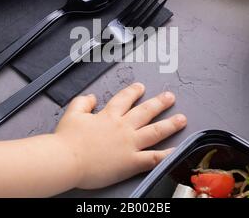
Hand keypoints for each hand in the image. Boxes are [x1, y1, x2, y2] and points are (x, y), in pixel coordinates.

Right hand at [54, 82, 186, 189]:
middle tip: (170, 97)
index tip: (141, 87)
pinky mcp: (131, 162)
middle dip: (159, 103)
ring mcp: (129, 144)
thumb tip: (91, 97)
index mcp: (108, 115)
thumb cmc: (66, 139)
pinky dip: (166, 154)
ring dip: (170, 124)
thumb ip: (82, 103)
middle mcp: (122, 127)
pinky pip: (153, 157)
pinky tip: (176, 150)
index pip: (125, 99)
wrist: (66, 159)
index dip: (134, 91)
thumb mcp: (72, 114)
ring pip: (155, 131)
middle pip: (145, 111)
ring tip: (182, 118)